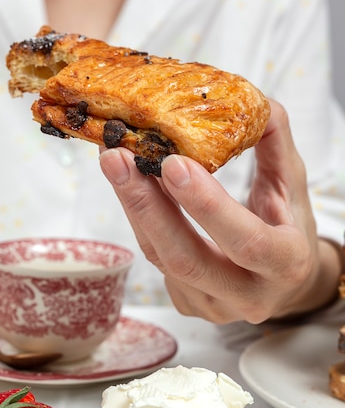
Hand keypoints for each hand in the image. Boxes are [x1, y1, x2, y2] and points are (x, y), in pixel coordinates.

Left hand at [99, 100, 341, 322]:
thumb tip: (251, 100)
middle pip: (187, 259)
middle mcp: (248, 297)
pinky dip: (141, 220)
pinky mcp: (186, 304)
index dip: (208, 206)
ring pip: (161, 260)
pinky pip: (156, 261)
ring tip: (114, 163)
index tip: (173, 163)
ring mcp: (213, 306)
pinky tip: (131, 187)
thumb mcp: (292, 184)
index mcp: (287, 265)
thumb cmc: (290, 226)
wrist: (284, 278)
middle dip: (147, 207)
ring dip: (134, 208)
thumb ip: (274, 143)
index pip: (247, 242)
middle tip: (117, 159)